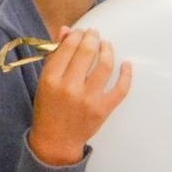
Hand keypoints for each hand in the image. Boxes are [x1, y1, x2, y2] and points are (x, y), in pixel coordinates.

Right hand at [27, 28, 131, 166]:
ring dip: (108, 50)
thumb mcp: (45, 82)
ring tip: (106, 44)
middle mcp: (69, 88)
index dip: (76, 35)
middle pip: (86, 53)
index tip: (80, 32)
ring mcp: (89, 99)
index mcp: (50, 80)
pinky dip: (127, 74)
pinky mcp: (104, 109)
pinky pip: (121, 88)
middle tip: (94, 34)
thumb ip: (55, 56)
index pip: (67, 48)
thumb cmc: (48, 108)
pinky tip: (126, 64)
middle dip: (92, 38)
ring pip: (104, 66)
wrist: (56, 140)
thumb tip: (67, 30)